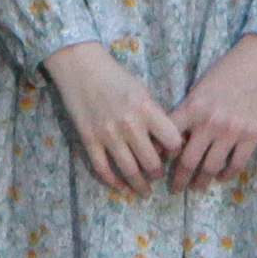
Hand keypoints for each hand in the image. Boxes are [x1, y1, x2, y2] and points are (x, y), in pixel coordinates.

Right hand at [44, 42, 182, 192]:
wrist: (80, 66)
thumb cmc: (115, 76)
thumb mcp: (142, 90)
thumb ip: (154, 115)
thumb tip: (166, 141)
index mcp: (146, 109)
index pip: (172, 141)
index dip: (176, 151)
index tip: (172, 154)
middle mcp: (129, 125)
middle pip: (152, 163)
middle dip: (158, 174)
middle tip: (158, 176)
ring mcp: (107, 134)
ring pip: (129, 171)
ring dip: (139, 185)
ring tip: (144, 191)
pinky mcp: (89, 140)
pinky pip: (103, 169)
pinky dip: (113, 182)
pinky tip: (120, 186)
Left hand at [169, 35, 256, 187]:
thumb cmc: (227, 70)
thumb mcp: (199, 87)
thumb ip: (188, 111)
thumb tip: (174, 136)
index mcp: (192, 108)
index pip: (169, 140)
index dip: (161, 157)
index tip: (158, 166)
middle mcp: (209, 123)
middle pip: (188, 161)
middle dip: (179, 179)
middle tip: (174, 189)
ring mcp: (232, 132)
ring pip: (211, 168)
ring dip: (201, 182)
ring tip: (196, 187)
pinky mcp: (252, 136)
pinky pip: (236, 164)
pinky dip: (226, 175)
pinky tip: (221, 177)